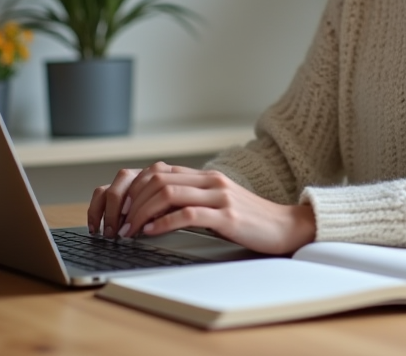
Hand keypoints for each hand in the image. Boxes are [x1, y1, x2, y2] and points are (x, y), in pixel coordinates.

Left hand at [87, 162, 316, 254]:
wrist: (286, 227)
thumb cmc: (250, 220)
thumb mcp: (218, 204)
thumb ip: (192, 200)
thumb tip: (155, 209)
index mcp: (206, 176)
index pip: (159, 171)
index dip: (135, 189)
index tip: (122, 209)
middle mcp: (210, 181)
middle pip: (158, 179)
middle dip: (132, 202)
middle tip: (120, 222)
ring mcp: (219, 196)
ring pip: (167, 193)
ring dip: (142, 213)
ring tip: (130, 230)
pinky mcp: (226, 216)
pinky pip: (186, 214)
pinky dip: (162, 224)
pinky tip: (151, 233)